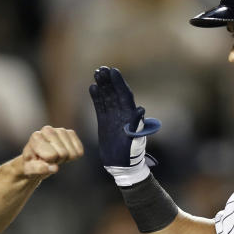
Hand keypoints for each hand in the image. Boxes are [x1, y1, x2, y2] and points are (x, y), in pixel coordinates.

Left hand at [21, 126, 83, 177]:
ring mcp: (60, 130)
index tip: (40, 160)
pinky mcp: (70, 133)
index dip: (48, 162)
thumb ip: (39, 169)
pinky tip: (63, 153)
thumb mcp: (30, 170)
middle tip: (47, 159)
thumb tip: (55, 168)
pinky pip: (79, 152)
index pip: (52, 155)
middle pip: (63, 154)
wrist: (36, 159)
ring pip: (73, 153)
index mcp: (36, 136)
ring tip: (53, 156)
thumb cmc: (31, 164)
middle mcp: (47, 129)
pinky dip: (73, 157)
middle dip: (57, 160)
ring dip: (64, 159)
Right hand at [88, 66, 159, 184]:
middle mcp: (122, 113)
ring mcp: (113, 116)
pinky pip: (100, 106)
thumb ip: (136, 125)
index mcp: (130, 115)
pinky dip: (96, 97)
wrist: (121, 165)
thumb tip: (140, 109)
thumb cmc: (131, 154)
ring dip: (102, 85)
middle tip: (101, 69)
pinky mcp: (104, 121)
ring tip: (96, 73)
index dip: (119, 83)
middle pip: (115, 92)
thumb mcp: (135, 140)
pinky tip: (92, 87)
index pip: (125, 95)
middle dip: (109, 80)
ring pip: (107, 97)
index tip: (113, 71)